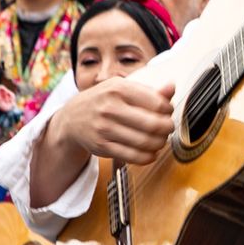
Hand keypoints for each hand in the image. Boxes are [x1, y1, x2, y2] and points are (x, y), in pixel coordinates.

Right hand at [45, 78, 174, 165]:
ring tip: (160, 140)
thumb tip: (171, 88)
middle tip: (168, 128)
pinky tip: (151, 152)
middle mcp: (110, 108)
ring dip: (159, 143)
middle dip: (167, 129)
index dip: (168, 110)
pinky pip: (133, 156)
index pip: (157, 103)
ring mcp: (105, 128)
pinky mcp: (102, 146)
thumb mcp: (121, 88)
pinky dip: (148, 157)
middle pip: (153, 124)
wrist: (72, 118)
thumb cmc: (102, 100)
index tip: (168, 112)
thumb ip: (148, 90)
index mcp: (118, 89)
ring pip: (145, 142)